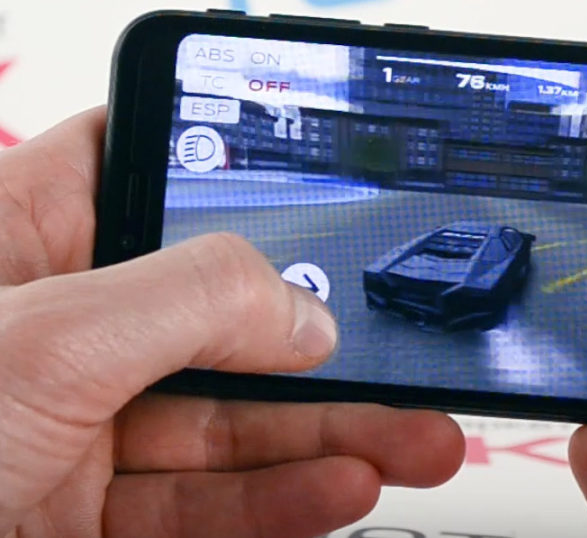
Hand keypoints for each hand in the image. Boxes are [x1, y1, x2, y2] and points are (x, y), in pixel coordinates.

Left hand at [0, 108, 464, 536]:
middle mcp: (54, 338)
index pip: (130, 172)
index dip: (221, 170)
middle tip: (403, 369)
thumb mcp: (39, 343)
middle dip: (323, 353)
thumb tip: (299, 317)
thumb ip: (189, 303)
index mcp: (20, 250)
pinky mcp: (89, 520)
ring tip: (411, 445)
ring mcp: (74, 435)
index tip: (315, 191)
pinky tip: (339, 490)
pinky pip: (203, 507)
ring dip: (330, 440)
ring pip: (226, 427)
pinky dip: (279, 504)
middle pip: (218, 324)